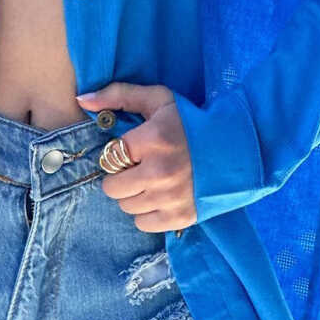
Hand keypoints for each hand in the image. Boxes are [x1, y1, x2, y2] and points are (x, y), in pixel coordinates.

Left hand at [75, 82, 196, 233]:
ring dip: (134, 194)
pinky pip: (143, 224)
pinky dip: (147, 213)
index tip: (134, 149)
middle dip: (121, 176)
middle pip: (112, 187)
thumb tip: (82, 99)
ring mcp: (171, 197)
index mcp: (154, 139)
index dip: (119, 153)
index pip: (110, 156)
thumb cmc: (191, 122)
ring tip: (151, 180)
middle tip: (139, 167)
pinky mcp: (182, 217)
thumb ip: (118, 95)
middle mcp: (160, 171)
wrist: (237, 148)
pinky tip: (160, 196)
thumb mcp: (159, 99)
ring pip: (126, 206)